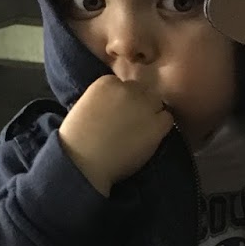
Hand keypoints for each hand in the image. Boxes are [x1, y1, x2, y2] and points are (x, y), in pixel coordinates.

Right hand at [58, 72, 173, 195]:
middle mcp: (127, 89)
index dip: (124, 101)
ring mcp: (143, 106)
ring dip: (152, 115)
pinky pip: (167, 120)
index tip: (119, 114)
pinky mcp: (156, 125)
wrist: (83, 163)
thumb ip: (103, 99)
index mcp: (107, 82)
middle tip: (131, 125)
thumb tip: (117, 104)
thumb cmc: (77, 141)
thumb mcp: (85, 107)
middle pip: (143, 92)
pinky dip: (160, 129)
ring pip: (157, 104)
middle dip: (139, 105)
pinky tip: (148, 140)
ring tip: (140, 133)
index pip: (125, 85)